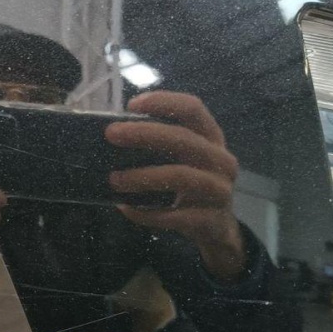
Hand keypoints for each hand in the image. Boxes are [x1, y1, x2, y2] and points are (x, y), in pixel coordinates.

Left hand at [105, 91, 245, 281]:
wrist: (217, 229)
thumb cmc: (191, 187)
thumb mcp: (184, 161)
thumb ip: (160, 147)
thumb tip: (114, 137)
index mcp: (212, 138)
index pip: (193, 109)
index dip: (164, 102)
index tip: (132, 105)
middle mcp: (221, 160)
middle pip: (184, 139)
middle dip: (144, 133)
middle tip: (112, 134)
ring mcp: (219, 190)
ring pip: (179, 176)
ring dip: (142, 176)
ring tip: (114, 179)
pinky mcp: (209, 219)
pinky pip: (173, 215)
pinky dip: (146, 213)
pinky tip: (126, 208)